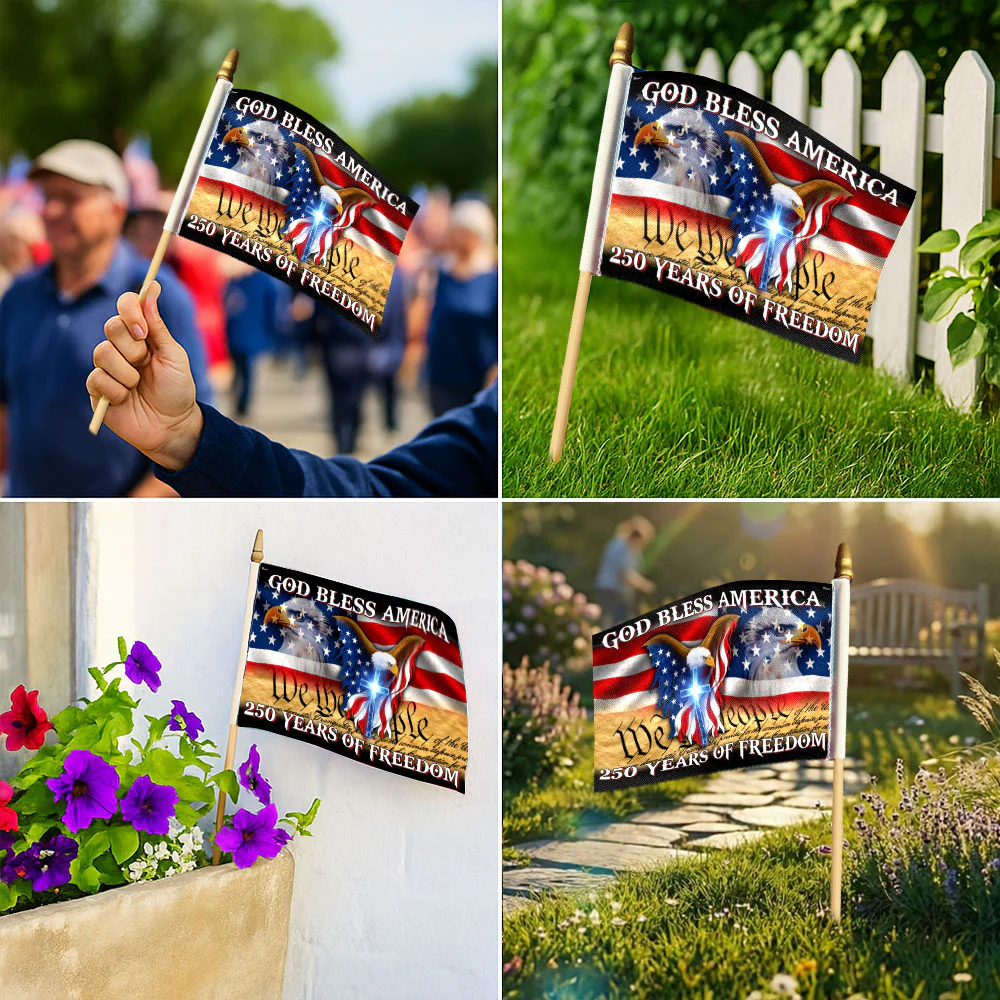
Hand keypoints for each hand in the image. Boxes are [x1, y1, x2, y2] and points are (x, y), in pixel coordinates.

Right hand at [86, 282, 203, 469]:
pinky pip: (97, 379)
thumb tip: (151, 288)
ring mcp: (107, 367)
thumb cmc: (177, 390)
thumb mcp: (174, 356)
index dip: (129, 310)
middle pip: (111, 327)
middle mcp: (121, 347)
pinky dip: (117, 391)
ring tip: (138, 386)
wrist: (173, 425)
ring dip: (127, 373)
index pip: (125, 306)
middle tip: (145, 363)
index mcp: (141, 335)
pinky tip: (126, 400)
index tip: (142, 329)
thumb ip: (158, 325)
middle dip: (132, 348)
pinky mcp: (96, 389)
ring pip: (102, 353)